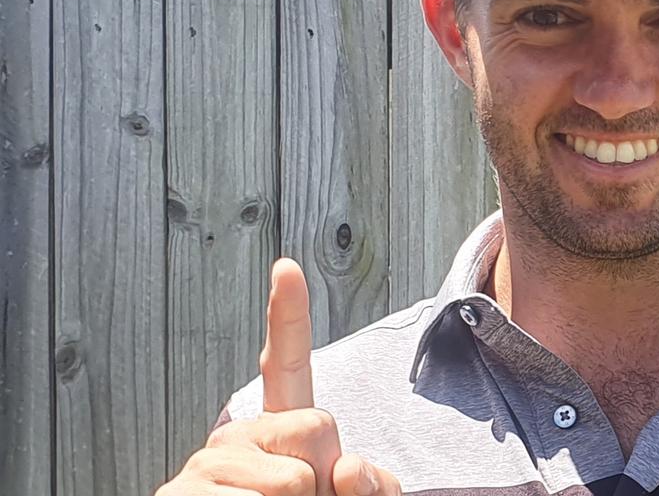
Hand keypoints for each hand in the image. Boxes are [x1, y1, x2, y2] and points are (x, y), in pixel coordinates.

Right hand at [156, 259, 401, 494]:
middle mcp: (236, 437)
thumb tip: (348, 469)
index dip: (288, 314)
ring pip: (294, 480)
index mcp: (279, 432)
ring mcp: (204, 467)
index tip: (287, 266)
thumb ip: (371, 485)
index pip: (287, 365)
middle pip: (318, 427)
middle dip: (327, 478)